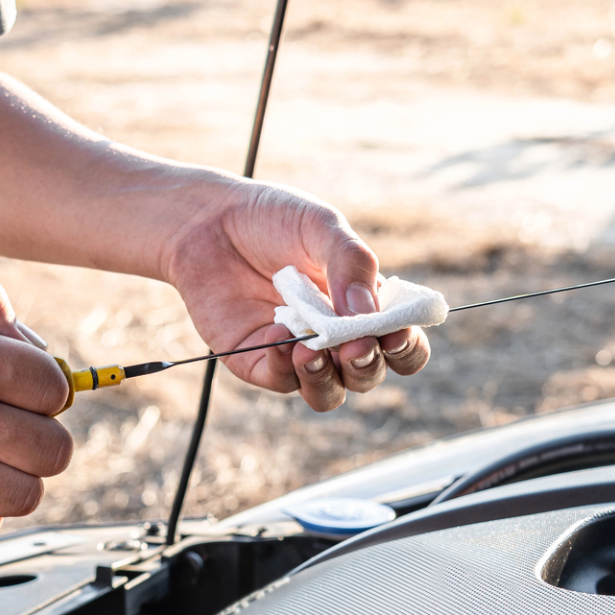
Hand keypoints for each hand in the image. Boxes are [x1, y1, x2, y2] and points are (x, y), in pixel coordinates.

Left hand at [163, 181, 431, 409]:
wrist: (209, 220)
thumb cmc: (273, 220)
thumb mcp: (321, 228)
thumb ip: (351, 264)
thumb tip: (367, 312)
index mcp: (363, 306)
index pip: (400, 344)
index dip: (406, 347)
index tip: (395, 334)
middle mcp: (335, 337)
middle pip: (368, 375)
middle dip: (367, 366)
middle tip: (355, 345)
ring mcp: (297, 353)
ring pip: (327, 393)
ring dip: (326, 379)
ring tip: (311, 350)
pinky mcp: (257, 360)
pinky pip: (280, 381)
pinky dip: (282, 364)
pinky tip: (277, 334)